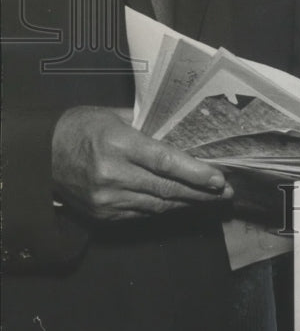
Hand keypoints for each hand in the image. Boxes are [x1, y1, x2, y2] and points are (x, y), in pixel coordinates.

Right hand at [52, 106, 232, 220]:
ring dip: (187, 202)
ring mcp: (105, 199)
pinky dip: (164, 208)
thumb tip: (186, 135)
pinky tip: (182, 202)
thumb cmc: (83, 127)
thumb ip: (151, 126)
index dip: (196, 173)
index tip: (219, 179)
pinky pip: (142, 213)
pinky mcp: (102, 214)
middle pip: (166, 188)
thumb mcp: (116, 116)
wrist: (41, 154)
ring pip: (157, 205)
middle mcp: (112, 175)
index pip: (165, 162)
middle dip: (201, 192)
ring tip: (212, 198)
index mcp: (118, 145)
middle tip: (227, 192)